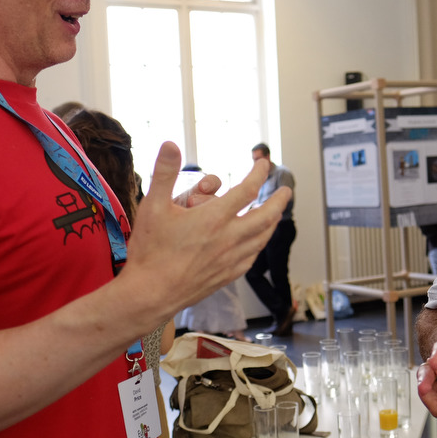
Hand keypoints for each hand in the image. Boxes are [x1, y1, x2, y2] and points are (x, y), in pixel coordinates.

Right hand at [121, 143, 288, 317]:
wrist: (150, 293)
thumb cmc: (150, 251)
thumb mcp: (152, 205)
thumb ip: (164, 172)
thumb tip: (170, 144)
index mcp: (214, 218)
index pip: (248, 189)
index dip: (259, 173)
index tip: (264, 163)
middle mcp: (229, 238)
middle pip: (266, 215)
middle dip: (279, 200)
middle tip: (286, 191)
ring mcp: (231, 259)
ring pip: (262, 237)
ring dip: (273, 222)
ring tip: (276, 214)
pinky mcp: (227, 276)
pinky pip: (252, 257)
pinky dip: (259, 244)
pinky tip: (257, 242)